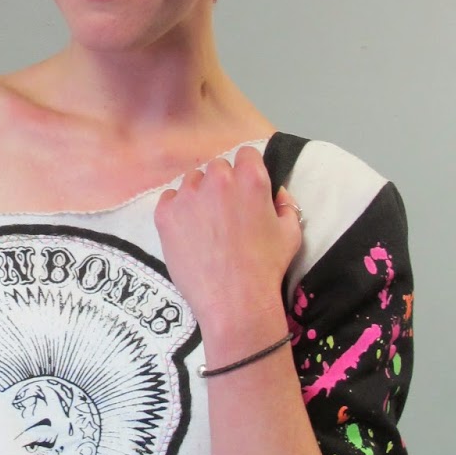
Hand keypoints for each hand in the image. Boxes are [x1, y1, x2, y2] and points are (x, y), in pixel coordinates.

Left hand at [153, 148, 301, 351]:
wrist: (234, 300)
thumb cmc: (266, 267)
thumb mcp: (290, 233)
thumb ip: (285, 204)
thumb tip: (277, 193)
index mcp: (250, 180)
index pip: (246, 154)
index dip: (246, 169)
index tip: (245, 188)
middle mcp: (218, 181)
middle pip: (217, 167)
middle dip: (222, 184)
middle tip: (225, 211)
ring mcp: (188, 196)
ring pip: (191, 182)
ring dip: (198, 195)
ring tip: (205, 224)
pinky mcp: (165, 214)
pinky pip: (169, 199)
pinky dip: (177, 210)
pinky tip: (188, 231)